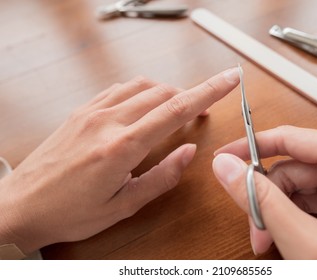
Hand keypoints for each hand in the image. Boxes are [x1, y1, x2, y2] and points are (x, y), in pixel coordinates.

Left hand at [0, 68, 239, 253]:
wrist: (20, 205)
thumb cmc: (69, 212)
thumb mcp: (123, 206)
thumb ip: (162, 176)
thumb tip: (188, 152)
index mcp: (121, 147)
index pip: (176, 110)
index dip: (208, 92)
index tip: (229, 80)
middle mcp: (107, 121)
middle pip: (162, 92)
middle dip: (190, 95)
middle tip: (203, 110)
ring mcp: (91, 112)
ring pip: (141, 85)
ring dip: (165, 92)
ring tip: (175, 108)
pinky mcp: (81, 111)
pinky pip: (118, 89)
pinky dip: (140, 91)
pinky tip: (143, 105)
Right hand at [213, 125, 316, 258]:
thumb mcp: (306, 241)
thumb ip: (261, 200)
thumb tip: (226, 166)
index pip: (292, 139)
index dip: (252, 147)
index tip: (225, 156)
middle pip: (290, 167)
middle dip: (267, 199)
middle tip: (256, 227)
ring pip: (294, 184)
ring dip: (276, 211)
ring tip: (271, 239)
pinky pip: (305, 196)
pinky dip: (289, 216)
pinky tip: (289, 236)